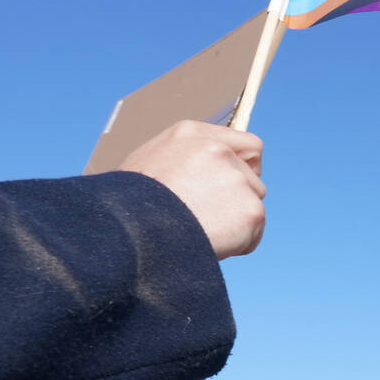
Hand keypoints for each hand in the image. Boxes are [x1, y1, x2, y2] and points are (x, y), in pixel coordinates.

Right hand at [119, 119, 266, 259]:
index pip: (248, 145)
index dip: (244, 168)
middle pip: (253, 178)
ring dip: (235, 222)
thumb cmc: (126, 205)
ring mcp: (236, 178)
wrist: (129, 232)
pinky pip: (253, 233)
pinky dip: (237, 245)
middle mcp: (218, 150)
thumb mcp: (148, 162)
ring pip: (252, 205)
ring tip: (201, 231)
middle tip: (206, 217)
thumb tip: (203, 171)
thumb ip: (185, 159)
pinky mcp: (250, 209)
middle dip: (236, 199)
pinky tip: (209, 244)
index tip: (233, 186)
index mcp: (191, 133)